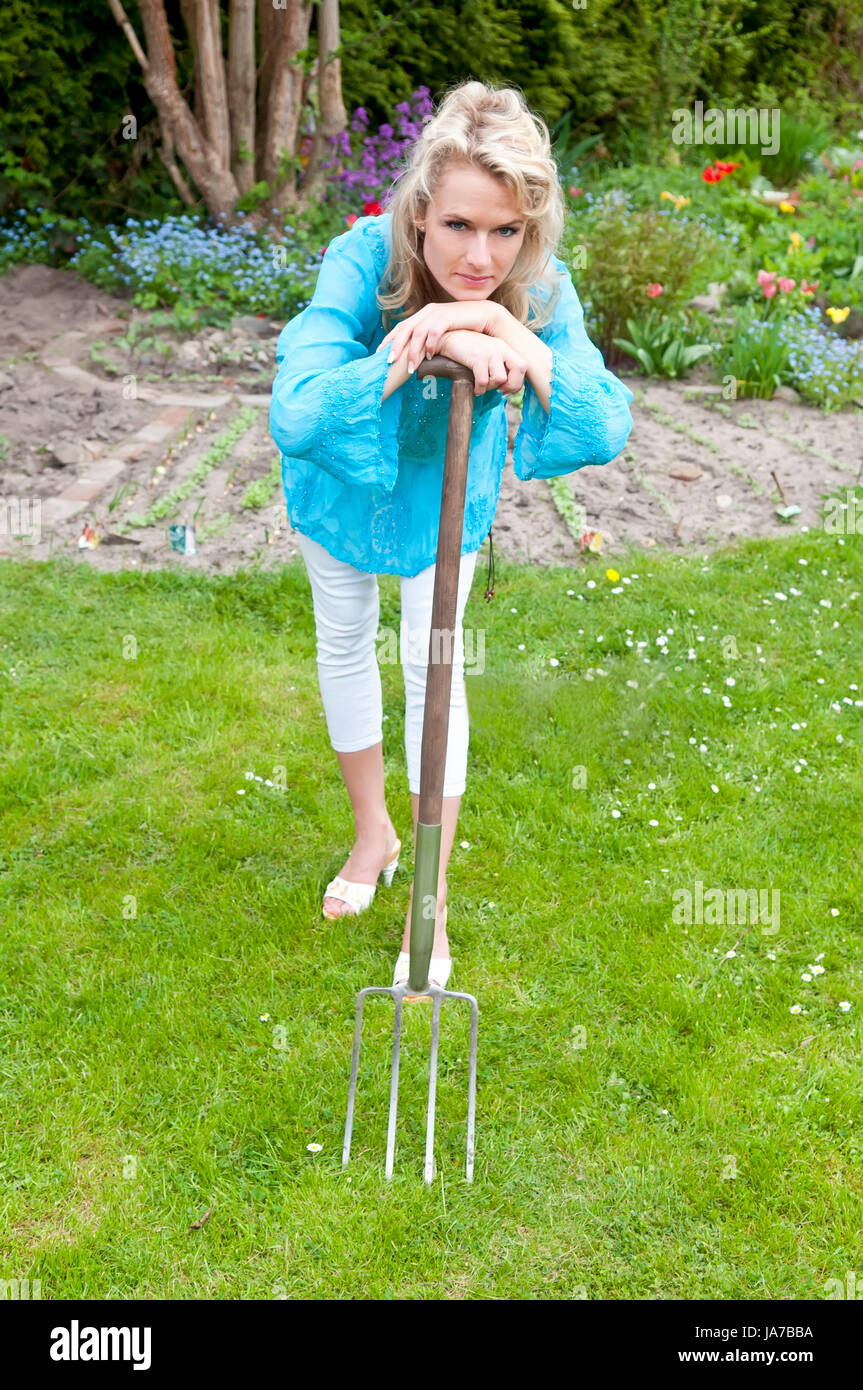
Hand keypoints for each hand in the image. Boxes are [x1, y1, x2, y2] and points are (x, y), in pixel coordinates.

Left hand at [376, 300, 504, 370]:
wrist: (485, 316)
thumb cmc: (462, 327)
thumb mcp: (442, 333)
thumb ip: (428, 340)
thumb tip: (417, 356)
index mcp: (422, 315)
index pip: (401, 327)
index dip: (389, 340)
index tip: (379, 354)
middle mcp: (427, 312)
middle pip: (405, 329)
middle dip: (395, 346)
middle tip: (389, 362)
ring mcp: (437, 313)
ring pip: (418, 332)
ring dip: (413, 351)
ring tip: (410, 367)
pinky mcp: (448, 316)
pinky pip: (434, 331)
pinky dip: (430, 344)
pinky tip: (428, 356)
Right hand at [437, 329, 527, 396]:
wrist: (447, 339)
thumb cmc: (466, 350)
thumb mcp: (486, 354)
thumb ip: (497, 365)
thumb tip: (504, 388)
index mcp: (504, 347)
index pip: (523, 365)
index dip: (517, 382)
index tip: (504, 389)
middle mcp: (500, 347)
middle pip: (520, 369)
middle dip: (511, 385)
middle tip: (499, 391)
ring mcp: (489, 351)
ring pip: (500, 378)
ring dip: (490, 387)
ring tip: (481, 385)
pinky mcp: (477, 357)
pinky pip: (483, 381)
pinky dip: (479, 389)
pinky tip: (474, 387)